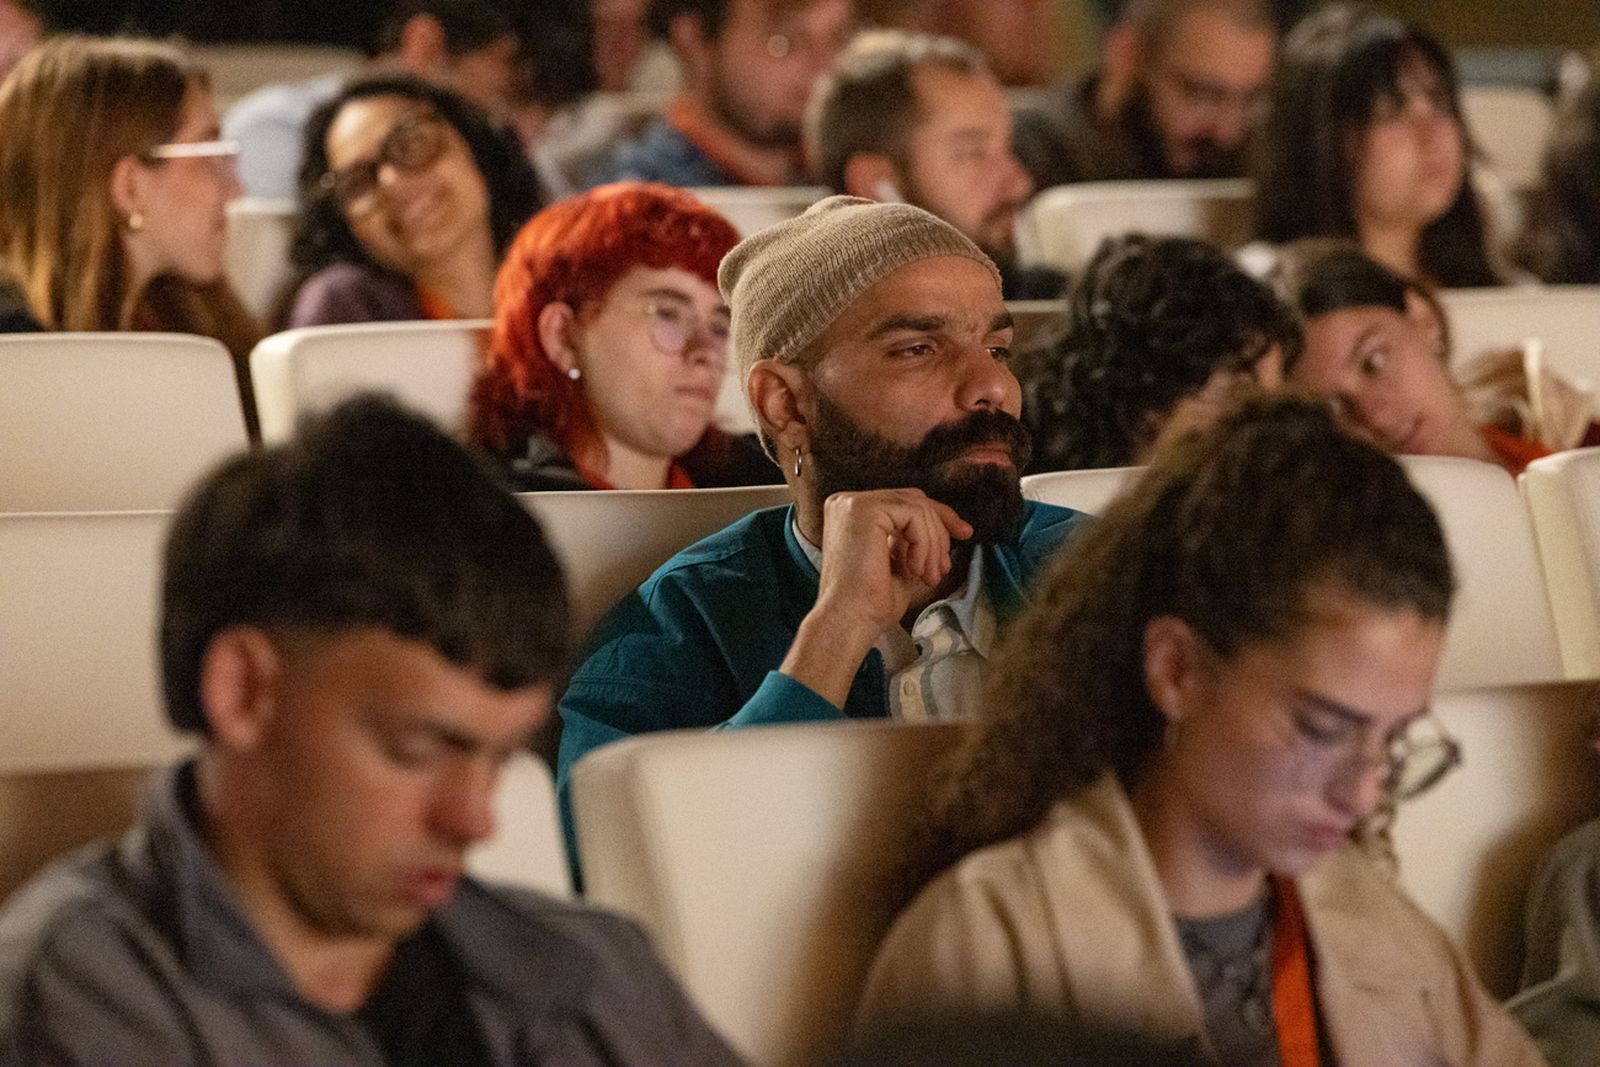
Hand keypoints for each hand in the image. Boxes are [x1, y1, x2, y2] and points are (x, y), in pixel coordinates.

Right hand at [815, 489, 971, 632]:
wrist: (850, 623)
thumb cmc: (869, 604)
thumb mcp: (898, 563)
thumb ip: (912, 541)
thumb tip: (945, 528)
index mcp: (850, 514)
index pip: (903, 503)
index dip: (938, 517)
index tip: (963, 533)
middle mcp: (846, 502)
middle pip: (913, 500)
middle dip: (939, 531)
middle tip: (943, 567)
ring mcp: (852, 504)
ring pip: (917, 507)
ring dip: (932, 544)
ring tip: (929, 576)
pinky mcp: (863, 510)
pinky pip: (913, 514)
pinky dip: (923, 543)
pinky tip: (915, 570)